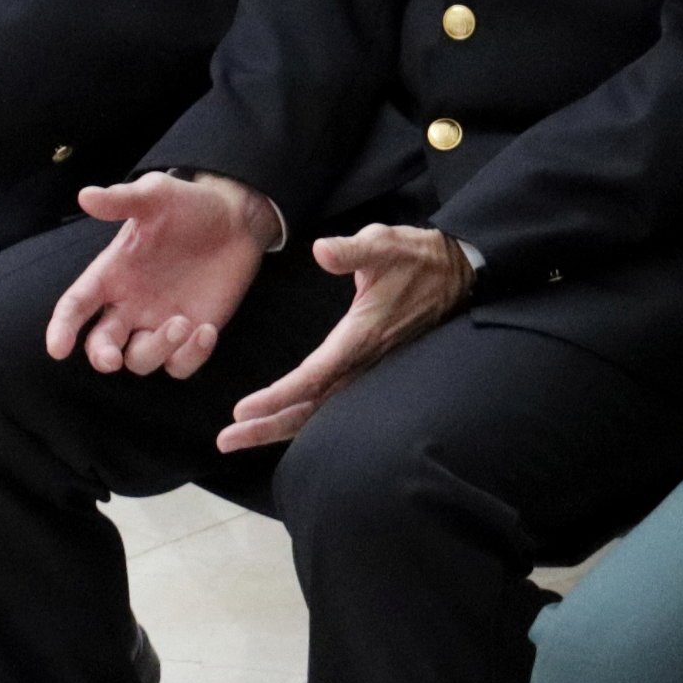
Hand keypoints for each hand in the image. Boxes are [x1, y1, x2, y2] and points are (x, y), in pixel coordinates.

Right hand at [46, 173, 271, 377]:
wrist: (236, 220)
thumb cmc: (188, 205)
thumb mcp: (156, 195)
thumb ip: (122, 199)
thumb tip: (85, 195)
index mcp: (111, 274)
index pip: (76, 305)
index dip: (62, 327)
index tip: (57, 348)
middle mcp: (129, 305)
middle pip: (102, 344)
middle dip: (101, 356)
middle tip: (110, 359)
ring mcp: (158, 323)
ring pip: (141, 360)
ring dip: (157, 349)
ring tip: (182, 322)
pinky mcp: (190, 336)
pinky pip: (180, 365)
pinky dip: (192, 356)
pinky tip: (207, 330)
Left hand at [216, 223, 471, 449]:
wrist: (456, 272)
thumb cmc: (416, 256)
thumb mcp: (384, 242)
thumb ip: (352, 249)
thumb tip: (321, 250)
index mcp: (361, 335)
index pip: (313, 375)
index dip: (277, 395)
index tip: (243, 410)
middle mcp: (364, 361)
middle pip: (311, 408)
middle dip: (268, 426)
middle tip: (227, 440)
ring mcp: (370, 369)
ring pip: (322, 412)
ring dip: (280, 428)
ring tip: (242, 439)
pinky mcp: (372, 369)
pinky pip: (333, 404)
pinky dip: (304, 420)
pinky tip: (282, 425)